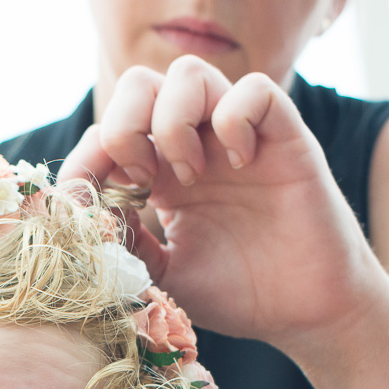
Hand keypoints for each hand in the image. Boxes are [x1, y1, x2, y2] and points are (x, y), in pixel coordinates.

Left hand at [60, 57, 388, 359]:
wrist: (307, 314)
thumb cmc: (241, 294)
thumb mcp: (165, 276)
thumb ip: (124, 245)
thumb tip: (82, 217)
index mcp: (162, 175)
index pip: (108, 132)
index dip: (86, 159)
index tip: (81, 202)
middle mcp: (197, 147)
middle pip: (140, 84)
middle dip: (124, 124)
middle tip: (139, 179)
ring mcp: (239, 138)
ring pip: (190, 73)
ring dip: (173, 121)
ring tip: (188, 176)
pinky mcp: (284, 137)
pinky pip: (255, 91)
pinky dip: (235, 119)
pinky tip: (240, 164)